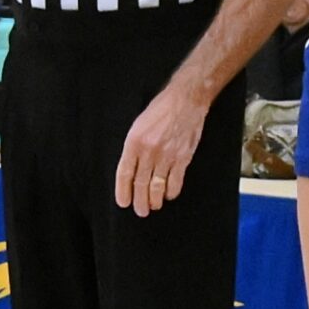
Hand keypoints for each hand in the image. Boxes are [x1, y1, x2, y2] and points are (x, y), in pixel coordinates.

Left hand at [115, 77, 208, 217]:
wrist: (186, 99)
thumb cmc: (161, 109)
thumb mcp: (139, 124)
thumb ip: (134, 146)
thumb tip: (131, 170)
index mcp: (134, 141)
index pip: (124, 174)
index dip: (123, 191)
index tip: (124, 202)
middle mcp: (149, 151)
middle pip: (140, 185)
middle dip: (139, 202)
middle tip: (140, 210)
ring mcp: (166, 156)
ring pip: (157, 188)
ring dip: (154, 201)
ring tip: (153, 205)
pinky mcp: (182, 158)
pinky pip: (175, 183)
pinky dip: (171, 192)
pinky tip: (169, 194)